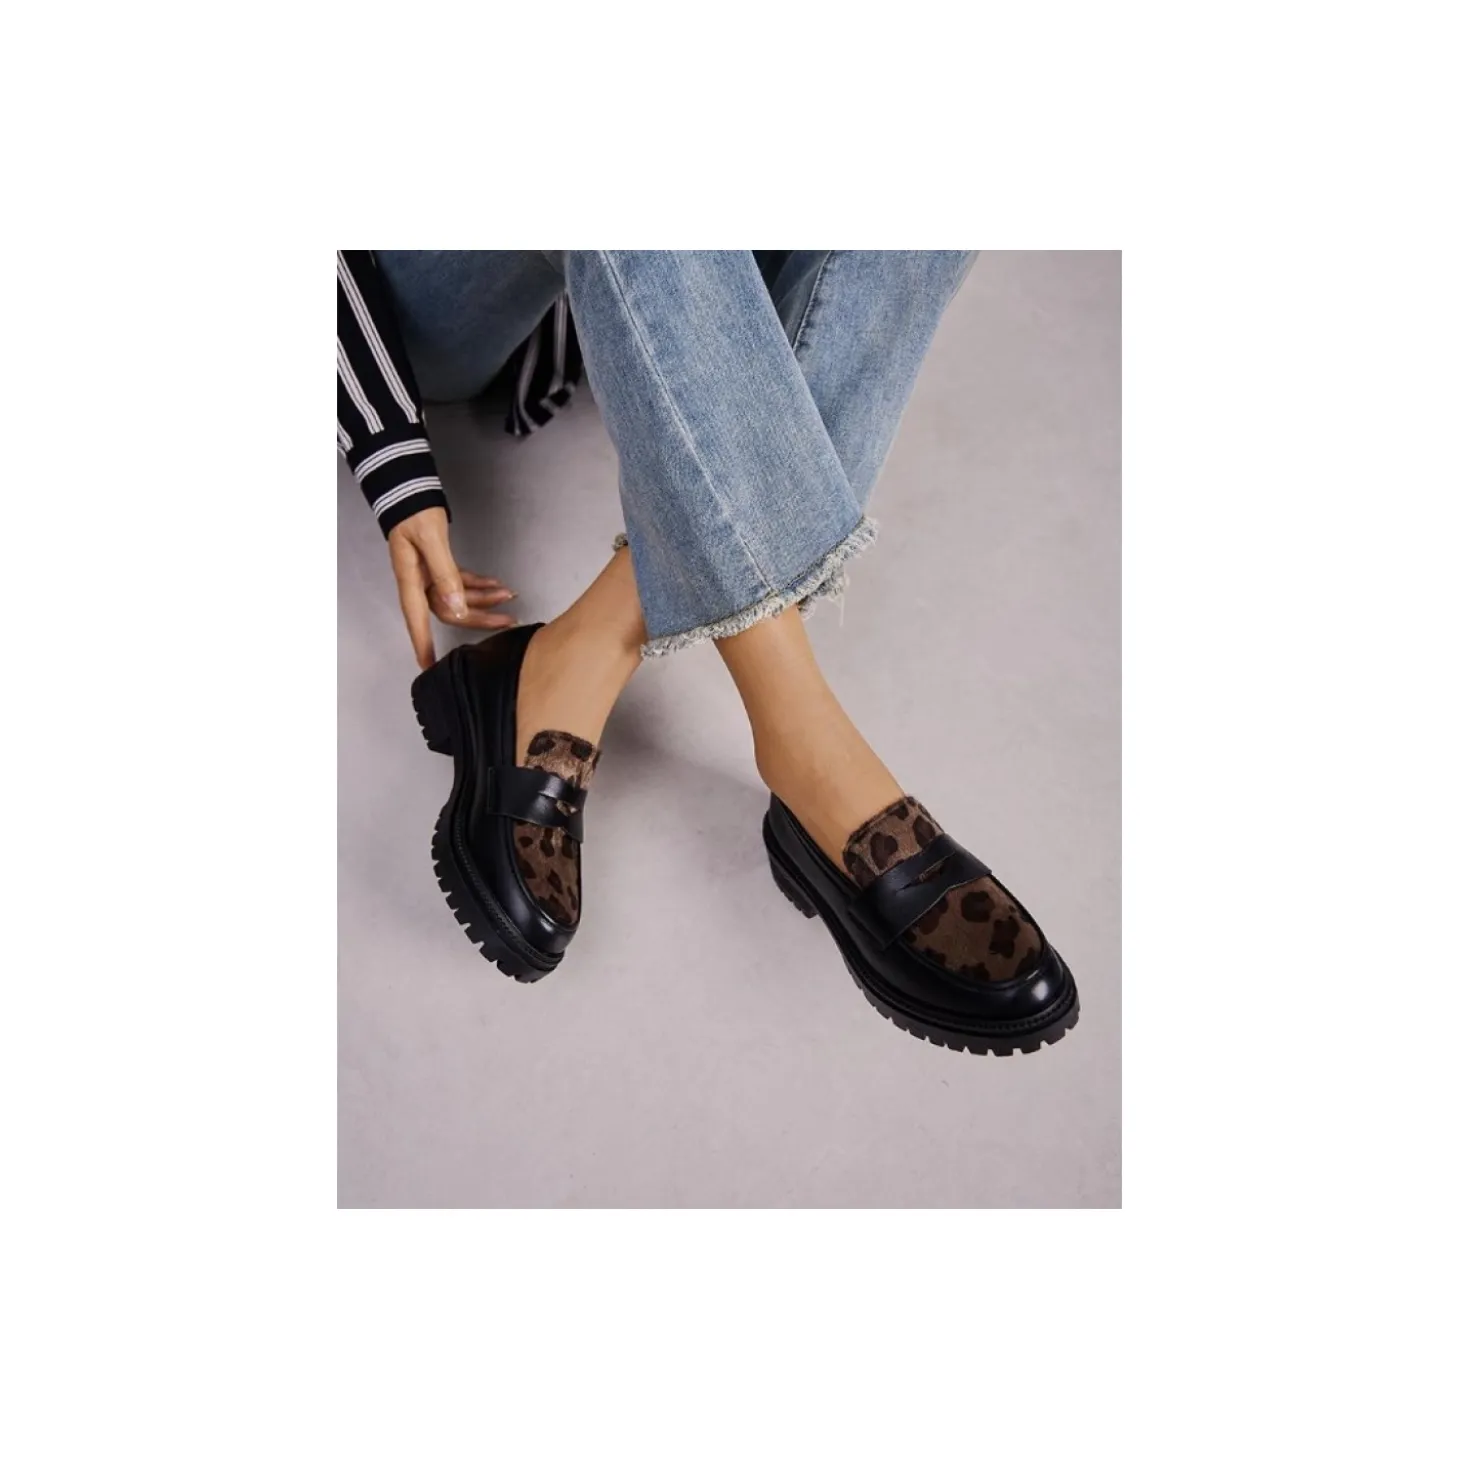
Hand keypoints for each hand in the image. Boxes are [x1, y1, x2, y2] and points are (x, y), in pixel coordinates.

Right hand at [386, 507, 516, 668]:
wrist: (408, 489)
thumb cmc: (414, 511)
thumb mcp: (431, 540)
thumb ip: (444, 574)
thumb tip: (455, 607)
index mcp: (410, 579)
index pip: (418, 620)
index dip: (424, 644)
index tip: (429, 665)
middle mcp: (417, 581)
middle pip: (448, 610)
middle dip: (478, 618)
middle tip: (506, 621)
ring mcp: (427, 573)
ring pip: (458, 597)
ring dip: (483, 598)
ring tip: (508, 595)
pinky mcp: (436, 564)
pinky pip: (459, 581)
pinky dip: (478, 584)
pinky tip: (495, 584)